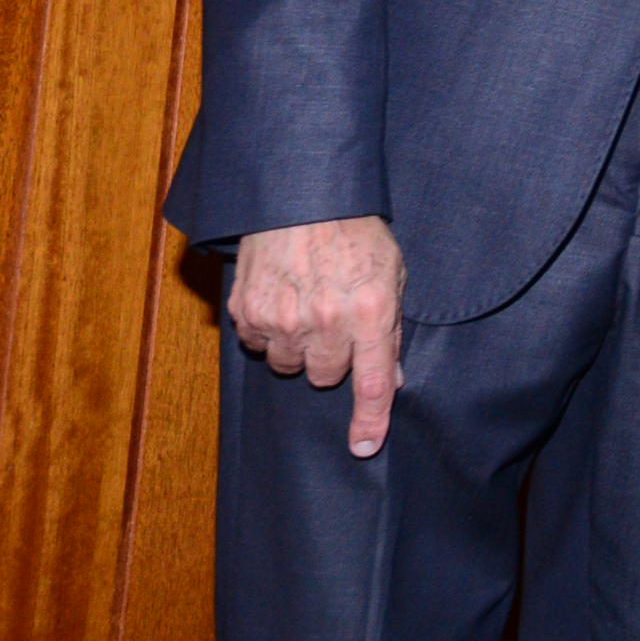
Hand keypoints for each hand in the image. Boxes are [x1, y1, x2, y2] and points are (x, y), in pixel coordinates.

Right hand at [228, 215, 406, 456]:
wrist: (301, 194)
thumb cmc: (354, 230)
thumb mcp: (391, 272)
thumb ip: (389, 327)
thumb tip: (392, 376)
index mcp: (369, 310)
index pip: (372, 381)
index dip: (369, 420)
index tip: (364, 446)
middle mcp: (325, 320)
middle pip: (325, 377)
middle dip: (332, 359)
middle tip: (335, 322)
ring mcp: (282, 317)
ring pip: (290, 365)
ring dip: (300, 346)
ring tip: (308, 305)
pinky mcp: (247, 310)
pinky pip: (259, 344)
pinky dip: (270, 330)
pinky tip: (282, 298)